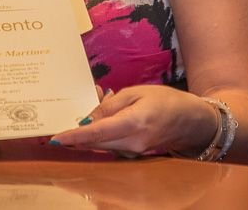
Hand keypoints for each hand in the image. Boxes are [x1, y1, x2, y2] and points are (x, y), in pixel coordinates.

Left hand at [50, 85, 217, 155]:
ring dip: (88, 134)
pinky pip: (111, 146)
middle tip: (61, 122)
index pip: (97, 133)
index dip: (75, 135)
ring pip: (101, 146)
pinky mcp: (134, 154)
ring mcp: (134, 152)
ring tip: (85, 114)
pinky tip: (101, 121)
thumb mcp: (136, 92)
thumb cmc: (165, 101)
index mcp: (133, 123)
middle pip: (95, 143)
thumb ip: (110, 105)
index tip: (56, 137)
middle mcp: (132, 143)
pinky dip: (101, 136)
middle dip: (76, 135)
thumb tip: (88, 118)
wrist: (191, 121)